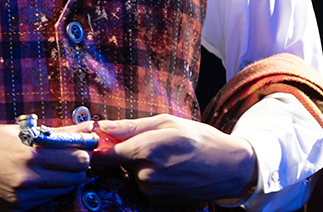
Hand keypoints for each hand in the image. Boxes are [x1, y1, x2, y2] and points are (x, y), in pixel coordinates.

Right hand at [0, 122, 91, 210]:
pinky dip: (43, 190)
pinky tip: (29, 178)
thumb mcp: (20, 130)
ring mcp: (21, 197)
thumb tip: (89, 127)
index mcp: (30, 152)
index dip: (83, 150)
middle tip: (65, 156)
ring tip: (43, 166)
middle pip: (75, 176)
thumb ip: (58, 133)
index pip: (78, 157)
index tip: (82, 145)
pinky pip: (43, 201)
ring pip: (61, 190)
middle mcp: (28, 177)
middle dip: (75, 166)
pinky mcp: (14, 209)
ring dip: (59, 178)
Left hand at [90, 115, 256, 204]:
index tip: (94, 138)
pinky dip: (148, 173)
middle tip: (148, 139)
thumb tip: (103, 127)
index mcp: (146, 150)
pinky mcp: (157, 199)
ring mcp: (151, 190)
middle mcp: (146, 175)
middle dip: (125, 149)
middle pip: (118, 160)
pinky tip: (168, 166)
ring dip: (138, 161)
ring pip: (131, 171)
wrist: (228, 169)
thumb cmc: (200, 139)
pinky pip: (142, 182)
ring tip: (164, 152)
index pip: (104, 153)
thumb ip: (131, 126)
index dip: (96, 145)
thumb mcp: (167, 122)